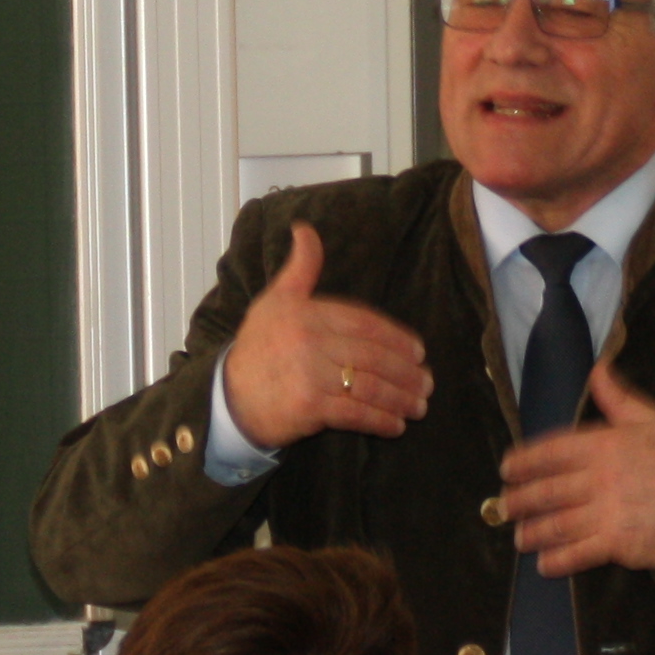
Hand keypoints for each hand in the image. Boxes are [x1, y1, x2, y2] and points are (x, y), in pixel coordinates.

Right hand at [220, 223, 432, 447]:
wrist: (228, 397)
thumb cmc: (258, 347)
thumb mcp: (276, 300)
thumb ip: (300, 267)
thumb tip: (304, 229)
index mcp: (306, 312)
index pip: (364, 322)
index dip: (396, 337)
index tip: (418, 351)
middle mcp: (309, 342)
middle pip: (372, 356)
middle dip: (405, 372)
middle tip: (426, 383)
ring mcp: (309, 376)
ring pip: (369, 386)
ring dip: (400, 398)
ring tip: (418, 406)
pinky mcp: (308, 408)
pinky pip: (354, 414)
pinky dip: (379, 421)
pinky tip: (395, 425)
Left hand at [497, 361, 654, 575]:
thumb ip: (619, 398)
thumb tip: (597, 370)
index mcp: (605, 444)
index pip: (550, 451)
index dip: (523, 461)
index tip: (507, 469)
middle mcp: (599, 478)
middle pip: (545, 490)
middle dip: (519, 500)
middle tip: (506, 506)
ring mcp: (606, 512)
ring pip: (555, 523)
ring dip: (531, 532)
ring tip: (520, 537)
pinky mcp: (618, 543)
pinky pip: (577, 553)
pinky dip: (557, 560)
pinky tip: (545, 563)